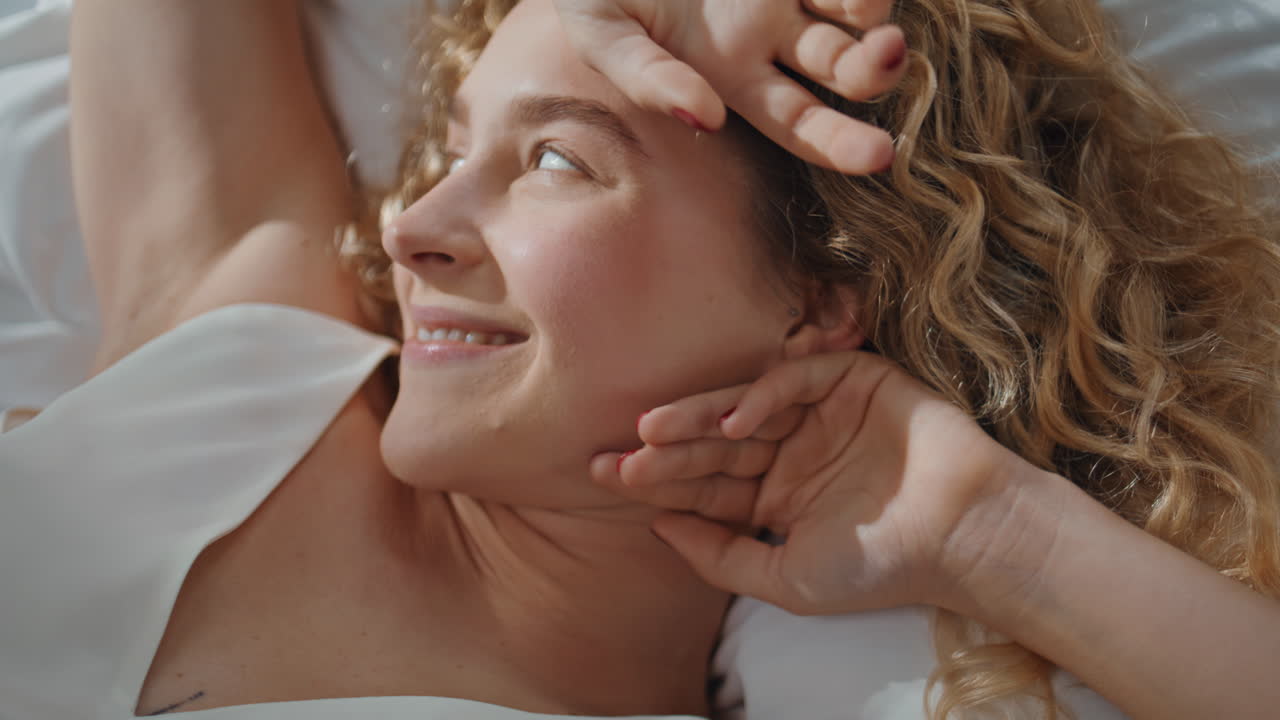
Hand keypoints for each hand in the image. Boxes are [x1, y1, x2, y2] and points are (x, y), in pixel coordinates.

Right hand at [552, 0, 907, 173]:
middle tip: (886, 53)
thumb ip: (649, 78)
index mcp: (732, 77)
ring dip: (874, 12)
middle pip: (846, 71)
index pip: (800, 125)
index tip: (879, 155)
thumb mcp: (602, 32)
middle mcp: (773, 37)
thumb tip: (708, 120)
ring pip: (857, 12)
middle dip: (875, 71)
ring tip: (869, 9)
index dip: (841, 145)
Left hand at [590, 347, 1055, 615]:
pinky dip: (764, 395)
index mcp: (773, 494)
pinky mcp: (852, 380)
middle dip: (664, 450)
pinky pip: (796, 379)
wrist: (962, 536)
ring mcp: (818, 413)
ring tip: (652, 431)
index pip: (705, 483)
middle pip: (714, 444)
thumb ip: (720, 556)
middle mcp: (789, 449)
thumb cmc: (880, 566)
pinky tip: (733, 423)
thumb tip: (658, 529)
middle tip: (613, 452)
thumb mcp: (785, 576)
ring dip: (698, 418)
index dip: (657, 480)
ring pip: (743, 407)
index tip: (605, 476)